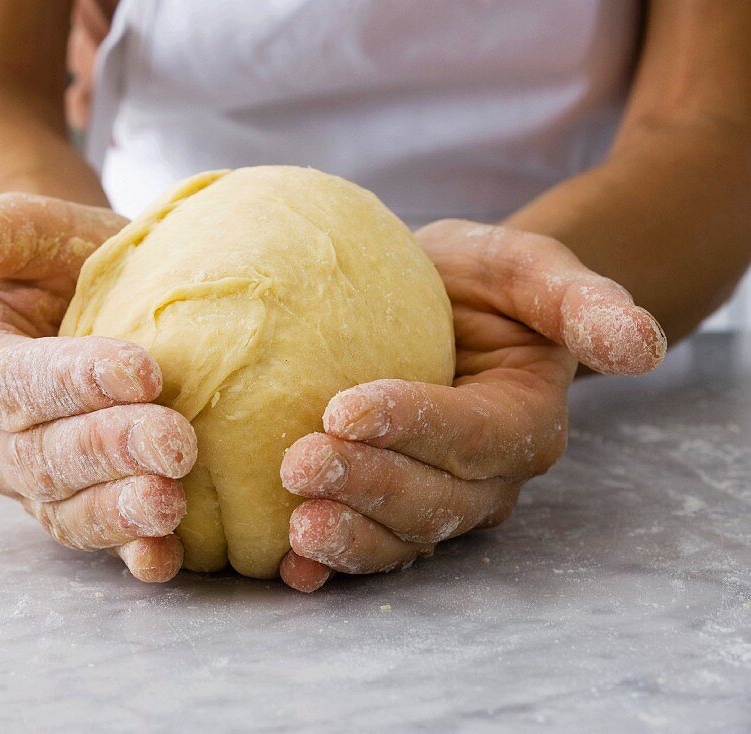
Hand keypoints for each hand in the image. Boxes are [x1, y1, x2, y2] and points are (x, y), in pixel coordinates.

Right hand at [0, 193, 196, 582]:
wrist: (96, 301)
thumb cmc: (57, 262)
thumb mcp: (22, 233)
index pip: (13, 382)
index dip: (72, 382)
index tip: (142, 372)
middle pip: (41, 457)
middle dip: (107, 452)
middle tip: (174, 442)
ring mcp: (36, 484)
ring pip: (66, 509)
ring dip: (117, 513)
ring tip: (168, 504)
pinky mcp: (83, 507)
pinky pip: (98, 540)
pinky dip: (130, 553)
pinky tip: (162, 557)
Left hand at [278, 220, 666, 591]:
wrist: (438, 306)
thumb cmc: (482, 281)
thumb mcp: (528, 266)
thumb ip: (582, 300)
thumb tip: (641, 346)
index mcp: (524, 418)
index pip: (473, 433)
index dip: (414, 426)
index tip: (344, 409)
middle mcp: (488, 475)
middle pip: (436, 498)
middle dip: (369, 488)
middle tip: (300, 465)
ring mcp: (441, 501)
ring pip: (405, 536)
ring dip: (351, 539)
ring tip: (297, 530)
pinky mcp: (393, 512)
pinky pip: (372, 546)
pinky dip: (333, 566)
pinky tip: (293, 568)